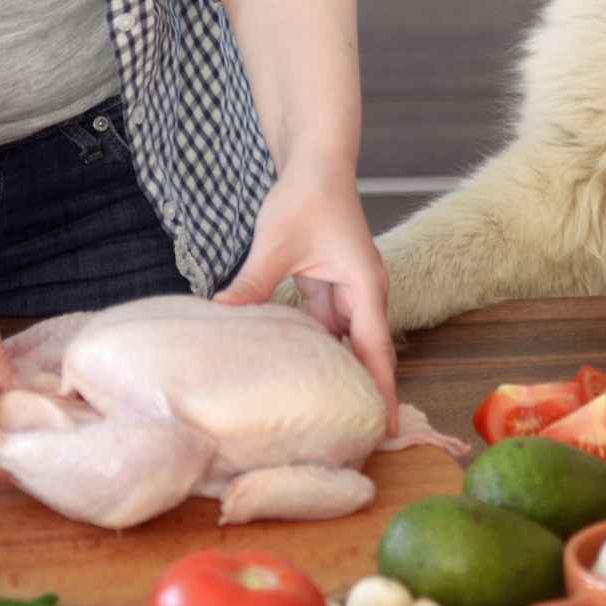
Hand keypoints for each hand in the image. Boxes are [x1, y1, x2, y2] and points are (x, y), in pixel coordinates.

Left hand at [214, 165, 397, 430]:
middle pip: (371, 353)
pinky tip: (301, 376)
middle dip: (368, 393)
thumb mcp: (276, 243)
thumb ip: (254, 283)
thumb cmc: (305, 198)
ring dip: (344, 375)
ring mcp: (350, 291)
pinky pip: (331, 329)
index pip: (375, 349)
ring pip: (351, 344)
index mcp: (364, 285)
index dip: (381, 390)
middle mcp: (365, 293)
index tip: (385, 428)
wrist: (317, 165)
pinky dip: (322, 353)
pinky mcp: (333, 287)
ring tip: (332, 420)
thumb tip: (220, 314)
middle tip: (358, 440)